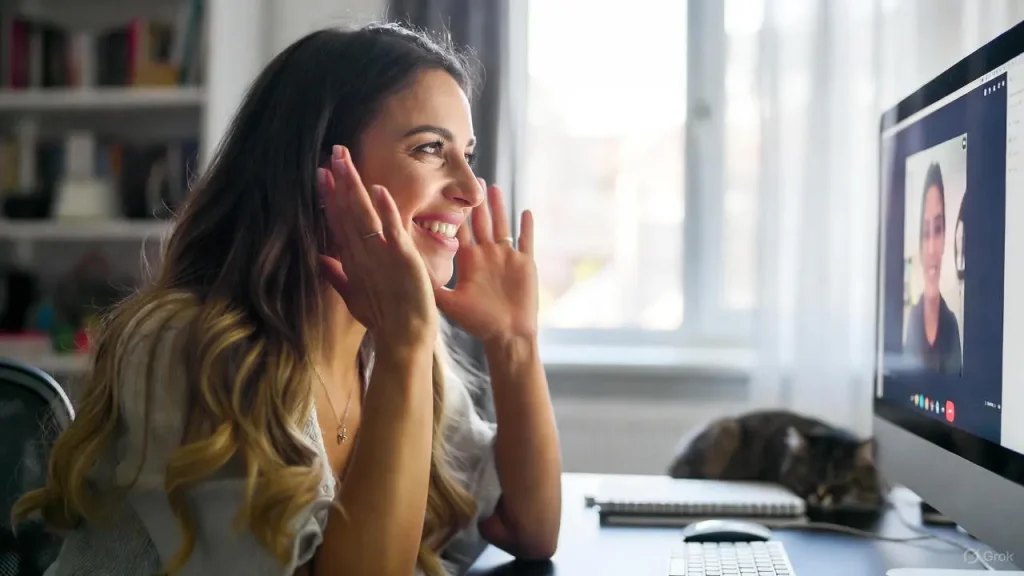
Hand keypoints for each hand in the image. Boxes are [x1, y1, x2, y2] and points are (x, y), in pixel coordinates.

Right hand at [318, 145, 436, 342]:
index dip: (330, 196)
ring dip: (354, 188)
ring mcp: (380, 256)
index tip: (322, 172)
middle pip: (347, 212)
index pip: (338, 221)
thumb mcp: (354, 296)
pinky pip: (392, 231)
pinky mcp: (402, 260)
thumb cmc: (383, 318)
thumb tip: (318, 260)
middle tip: (332, 152)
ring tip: (345, 160)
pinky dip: (386, 211)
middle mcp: (363, 254)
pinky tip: (378, 190)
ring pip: (364, 216)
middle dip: (340, 182)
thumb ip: (336, 276)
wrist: (403, 338)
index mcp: (353, 259)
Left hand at [435, 179, 537, 344]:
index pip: (461, 230)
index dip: (456, 212)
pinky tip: (526, 210)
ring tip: (495, 188)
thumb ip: (432, 285)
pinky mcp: (525, 263)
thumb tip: (406, 272)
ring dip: (500, 207)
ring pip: (503, 225)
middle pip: (482, 222)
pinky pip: (526, 240)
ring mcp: (507, 258)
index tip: (449, 192)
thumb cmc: (478, 322)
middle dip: (478, 202)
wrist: (507, 334)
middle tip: (474, 178)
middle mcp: (487, 255)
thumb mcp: (450, 302)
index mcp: (469, 260)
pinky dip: (526, 226)